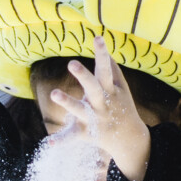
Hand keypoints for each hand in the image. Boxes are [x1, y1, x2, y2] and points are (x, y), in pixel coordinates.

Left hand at [52, 36, 150, 180]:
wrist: (130, 139)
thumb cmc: (123, 108)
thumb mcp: (121, 89)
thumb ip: (112, 71)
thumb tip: (106, 52)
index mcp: (109, 90)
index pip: (106, 70)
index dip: (102, 54)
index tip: (98, 38)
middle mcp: (102, 103)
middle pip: (93, 87)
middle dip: (84, 75)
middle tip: (71, 63)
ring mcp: (94, 118)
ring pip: (79, 110)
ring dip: (67, 102)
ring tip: (54, 93)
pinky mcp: (85, 133)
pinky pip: (72, 136)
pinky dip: (61, 140)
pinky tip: (50, 143)